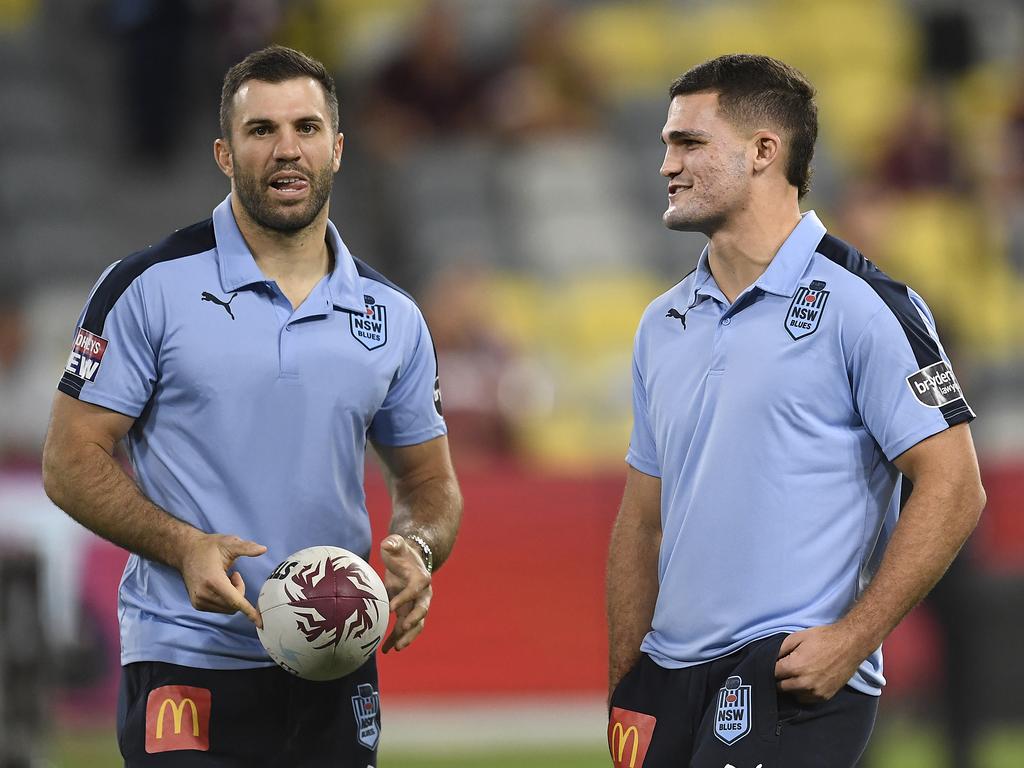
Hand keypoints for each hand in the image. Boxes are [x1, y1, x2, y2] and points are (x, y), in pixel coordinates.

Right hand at [178, 532, 266, 626]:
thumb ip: (246, 547)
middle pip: (234, 605)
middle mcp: (204, 594)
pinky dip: (225, 599)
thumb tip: (263, 549)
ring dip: (232, 596)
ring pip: (227, 608)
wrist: (186, 552)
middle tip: (234, 575)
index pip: (235, 601)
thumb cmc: (209, 547)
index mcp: (213, 580)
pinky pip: (219, 608)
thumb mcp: (228, 543)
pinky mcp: (197, 604)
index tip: (260, 622)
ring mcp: (199, 601)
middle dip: (239, 591)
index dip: (249, 611)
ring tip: (224, 578)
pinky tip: (218, 584)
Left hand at [379, 534, 431, 652]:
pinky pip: (403, 629)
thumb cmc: (399, 551)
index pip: (415, 590)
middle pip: (422, 610)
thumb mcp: (396, 544)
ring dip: (406, 636)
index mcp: (421, 578)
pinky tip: (385, 650)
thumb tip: (388, 544)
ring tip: (394, 648)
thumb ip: (393, 543)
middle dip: (413, 621)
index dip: (405, 598)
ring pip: (415, 624)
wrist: (407, 560)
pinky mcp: (407, 613)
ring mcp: (416, 605)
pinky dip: (395, 639)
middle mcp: (423, 594)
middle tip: (402, 629)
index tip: (390, 607)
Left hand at [774, 623, 868, 703]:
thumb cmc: (823, 638)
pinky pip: (806, 699)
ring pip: (792, 695)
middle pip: (780, 687)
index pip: (772, 674)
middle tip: (783, 669)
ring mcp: (815, 692)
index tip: (773, 664)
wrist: (850, 644)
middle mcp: (804, 683)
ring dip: (790, 687)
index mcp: (794, 667)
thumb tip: (768, 658)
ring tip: (795, 675)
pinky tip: (805, 681)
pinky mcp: (824, 697)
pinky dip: (802, 693)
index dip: (770, 668)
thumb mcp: (797, 637)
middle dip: (779, 678)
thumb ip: (780, 649)